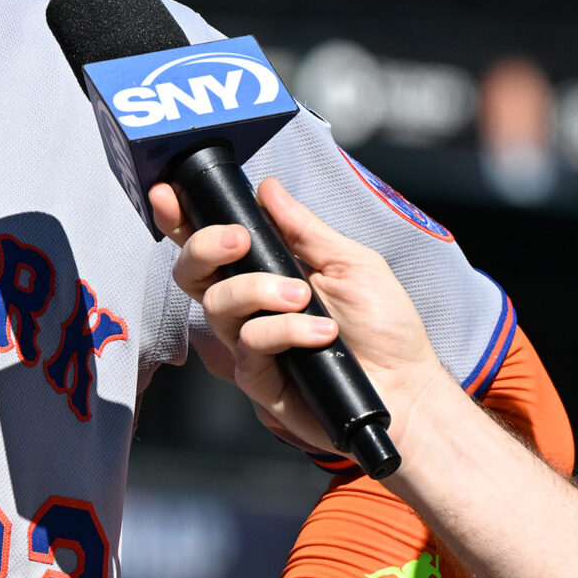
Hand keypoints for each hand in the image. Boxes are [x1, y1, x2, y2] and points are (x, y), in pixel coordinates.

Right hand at [151, 177, 456, 450]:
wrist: (408, 388)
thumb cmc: (384, 327)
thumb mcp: (352, 263)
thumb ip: (304, 230)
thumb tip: (268, 189)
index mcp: (266, 273)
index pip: (212, 245)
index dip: (180, 219)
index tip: (168, 193)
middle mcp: (249, 307)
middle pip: (191, 273)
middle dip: (204, 247)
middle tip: (240, 240)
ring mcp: (250, 344)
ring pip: (216, 306)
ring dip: (258, 291)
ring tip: (303, 298)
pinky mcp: (258, 380)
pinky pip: (249, 345)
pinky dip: (284, 331)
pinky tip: (320, 333)